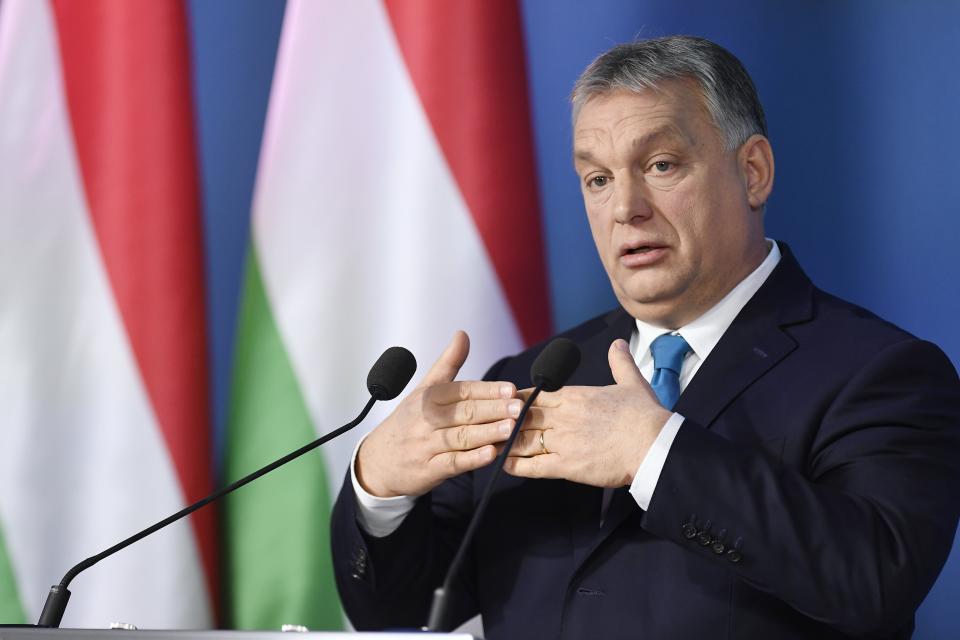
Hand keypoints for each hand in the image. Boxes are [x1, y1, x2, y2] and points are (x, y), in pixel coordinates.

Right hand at [356, 331, 522, 497]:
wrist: (378, 460)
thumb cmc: (410, 421)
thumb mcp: (424, 389)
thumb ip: (447, 364)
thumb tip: (463, 334)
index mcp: (428, 397)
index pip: (461, 391)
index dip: (487, 390)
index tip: (510, 389)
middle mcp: (426, 419)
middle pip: (464, 413)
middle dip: (493, 409)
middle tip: (518, 407)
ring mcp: (426, 445)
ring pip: (460, 437)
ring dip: (487, 432)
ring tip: (511, 428)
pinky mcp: (428, 470)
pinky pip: (452, 463)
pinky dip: (472, 459)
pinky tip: (491, 454)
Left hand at [503, 339, 672, 486]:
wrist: (654, 445)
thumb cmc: (645, 416)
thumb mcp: (632, 383)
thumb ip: (620, 363)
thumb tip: (618, 344)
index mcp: (575, 396)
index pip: (535, 394)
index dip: (517, 400)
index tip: (505, 402)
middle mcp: (564, 417)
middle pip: (523, 417)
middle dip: (506, 421)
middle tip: (490, 425)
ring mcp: (563, 441)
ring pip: (523, 440)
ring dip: (506, 442)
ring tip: (490, 445)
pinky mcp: (567, 466)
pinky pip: (534, 466)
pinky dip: (516, 465)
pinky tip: (503, 464)